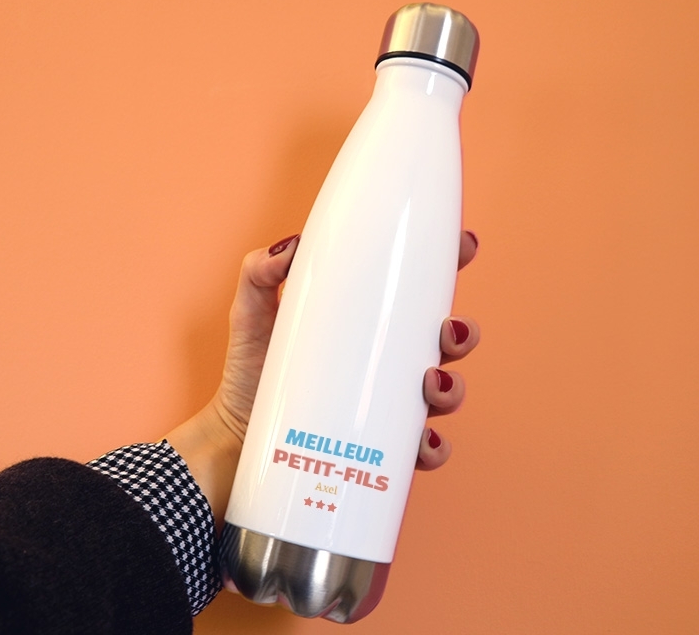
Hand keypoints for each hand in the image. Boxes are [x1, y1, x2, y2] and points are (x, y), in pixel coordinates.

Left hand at [166, 231, 479, 521]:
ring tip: (430, 382)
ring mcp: (385, 409)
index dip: (447, 268)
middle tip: (446, 329)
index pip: (414, 295)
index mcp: (364, 327)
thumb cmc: (250, 374)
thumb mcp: (252, 315)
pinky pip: (421, 451)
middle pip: (444, 344)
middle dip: (461, 333)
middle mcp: (383, 366)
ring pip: (443, 395)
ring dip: (452, 388)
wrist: (235, 437)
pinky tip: (420, 442)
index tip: (463, 247)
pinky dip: (432, 447)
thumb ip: (260, 273)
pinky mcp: (379, 450)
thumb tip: (290, 247)